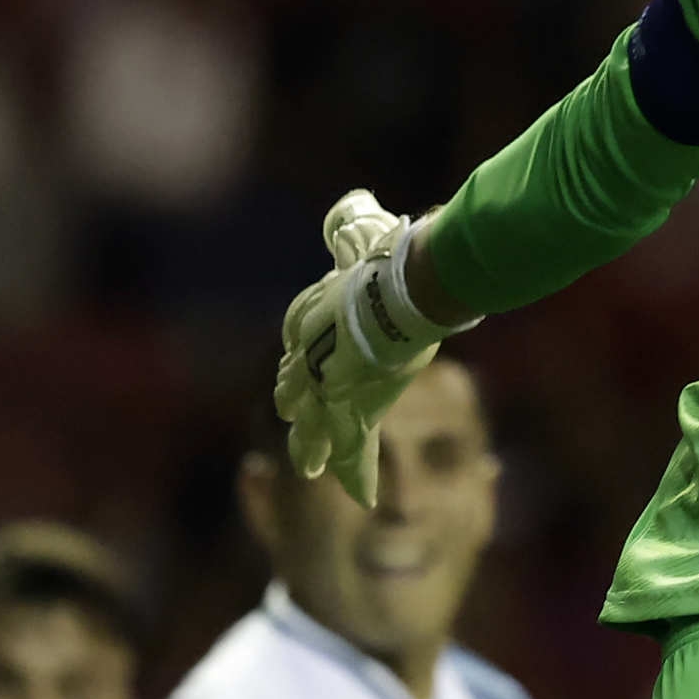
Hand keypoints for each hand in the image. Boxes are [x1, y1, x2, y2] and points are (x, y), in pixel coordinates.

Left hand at [274, 190, 461, 505]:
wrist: (402, 290)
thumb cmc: (388, 262)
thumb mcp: (361, 238)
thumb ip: (352, 223)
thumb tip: (355, 201)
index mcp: (311, 319)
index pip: (300, 354)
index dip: (300, 371)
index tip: (296, 384)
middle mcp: (312, 356)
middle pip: (297, 391)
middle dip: (299, 410)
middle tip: (296, 427)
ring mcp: (330, 386)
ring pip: (316, 426)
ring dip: (314, 447)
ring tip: (311, 468)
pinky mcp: (357, 407)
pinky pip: (356, 448)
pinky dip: (358, 472)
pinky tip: (361, 497)